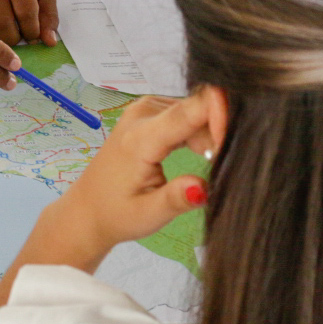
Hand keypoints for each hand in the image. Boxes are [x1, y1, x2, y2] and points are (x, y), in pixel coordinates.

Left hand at [43, 93, 214, 255]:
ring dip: (211, 134)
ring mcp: (145, 108)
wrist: (87, 209)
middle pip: (198, 108)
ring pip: (195, 110)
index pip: (191, 109)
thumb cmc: (117, 214)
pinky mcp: (149, 111)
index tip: (234, 141)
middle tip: (223, 164)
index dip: (221, 116)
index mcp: (141, 137)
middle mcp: (143, 113)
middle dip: (220, 132)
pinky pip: (185, 112)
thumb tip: (202, 188)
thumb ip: (176, 199)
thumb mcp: (148, 215)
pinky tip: (202, 154)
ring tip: (212, 163)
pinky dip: (199, 131)